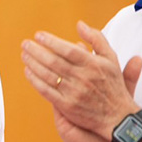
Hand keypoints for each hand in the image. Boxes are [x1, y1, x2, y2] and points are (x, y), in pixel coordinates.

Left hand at [22, 21, 141, 141]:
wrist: (117, 116)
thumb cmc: (113, 85)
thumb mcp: (111, 59)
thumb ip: (96, 39)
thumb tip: (80, 24)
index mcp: (94, 64)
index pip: (68, 49)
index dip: (51, 41)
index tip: (38, 35)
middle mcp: (83, 78)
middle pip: (54, 61)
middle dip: (36, 51)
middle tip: (25, 44)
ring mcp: (74, 92)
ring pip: (48, 75)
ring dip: (33, 64)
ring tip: (24, 55)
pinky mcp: (67, 106)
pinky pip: (46, 91)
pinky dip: (35, 81)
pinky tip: (28, 72)